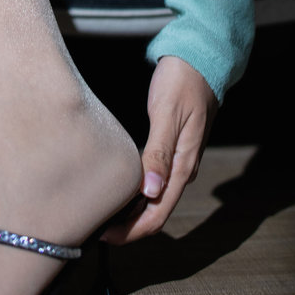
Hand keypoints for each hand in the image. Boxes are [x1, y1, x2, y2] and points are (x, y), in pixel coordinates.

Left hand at [103, 55, 218, 242]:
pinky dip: (136, 194)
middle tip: (94, 229)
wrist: (200, 59)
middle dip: (128, 227)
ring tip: (101, 214)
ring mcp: (178, 161)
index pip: (158, 214)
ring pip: (154, 200)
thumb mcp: (167, 114)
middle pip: (156, 213)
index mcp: (183, 165)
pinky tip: (119, 191)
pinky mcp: (172, 150)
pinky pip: (155, 183)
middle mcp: (182, 169)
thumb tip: (150, 191)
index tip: (104, 235)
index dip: (132, 231)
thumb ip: (159, 152)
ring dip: (130, 213)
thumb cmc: (182, 82)